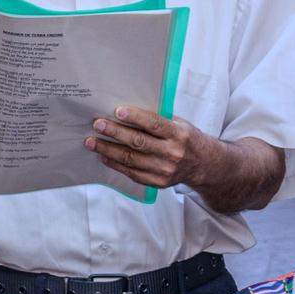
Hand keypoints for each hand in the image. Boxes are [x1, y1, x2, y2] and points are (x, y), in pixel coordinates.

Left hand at [87, 107, 206, 189]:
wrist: (203, 165)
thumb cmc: (186, 139)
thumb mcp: (179, 124)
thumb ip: (158, 119)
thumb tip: (127, 111)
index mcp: (179, 134)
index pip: (154, 124)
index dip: (135, 117)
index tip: (117, 111)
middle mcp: (172, 153)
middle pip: (139, 142)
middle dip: (115, 132)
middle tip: (97, 125)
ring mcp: (164, 170)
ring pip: (131, 159)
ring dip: (108, 150)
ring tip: (92, 142)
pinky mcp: (158, 182)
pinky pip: (132, 173)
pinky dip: (116, 164)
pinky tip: (104, 156)